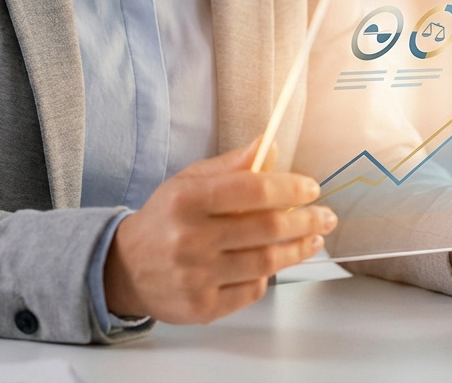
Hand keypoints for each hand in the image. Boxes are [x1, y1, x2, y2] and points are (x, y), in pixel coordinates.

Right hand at [103, 141, 337, 323]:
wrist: (125, 268)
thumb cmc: (165, 219)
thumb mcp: (188, 182)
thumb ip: (230, 166)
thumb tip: (267, 145)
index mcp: (186, 200)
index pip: (252, 190)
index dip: (289, 189)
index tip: (311, 189)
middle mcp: (190, 239)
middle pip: (266, 229)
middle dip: (306, 221)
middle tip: (326, 217)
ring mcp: (196, 276)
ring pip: (266, 262)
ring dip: (298, 250)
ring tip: (313, 239)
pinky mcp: (202, 306)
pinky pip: (252, 290)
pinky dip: (268, 275)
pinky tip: (276, 263)